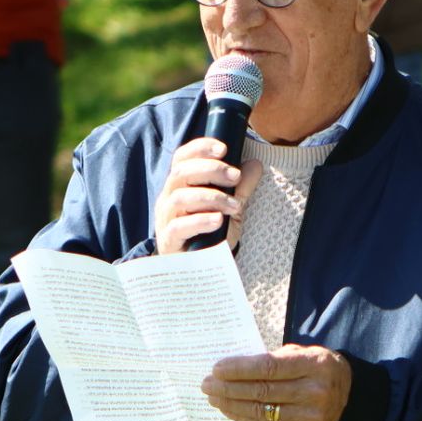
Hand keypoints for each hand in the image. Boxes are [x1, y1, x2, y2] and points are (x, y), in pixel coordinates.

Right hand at [154, 137, 263, 254]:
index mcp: (181, 186)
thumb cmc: (210, 236)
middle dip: (210, 170)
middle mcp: (169, 198)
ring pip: (180, 197)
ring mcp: (166, 219)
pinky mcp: (169, 241)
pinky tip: (218, 220)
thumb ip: (240, 188)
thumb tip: (255, 164)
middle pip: (181, 173)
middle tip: (235, 176)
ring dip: (211, 196)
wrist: (199, 272)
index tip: (223, 148)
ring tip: (234, 206)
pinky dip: (200, 220)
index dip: (200, 148)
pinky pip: (179, 226)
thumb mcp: (230, 209)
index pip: (182, 158)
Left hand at [202, 344, 352, 420]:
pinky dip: (244, 418)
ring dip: (232, 404)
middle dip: (229, 387)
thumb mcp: (304, 354)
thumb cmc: (318, 370)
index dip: (240, 368)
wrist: (350, 398)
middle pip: (262, 391)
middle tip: (207, 384)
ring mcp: (310, 417)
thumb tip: (234, 367)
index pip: (269, 367)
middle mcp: (314, 393)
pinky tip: (230, 410)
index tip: (217, 368)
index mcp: (314, 365)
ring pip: (261, 411)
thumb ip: (275, 358)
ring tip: (214, 397)